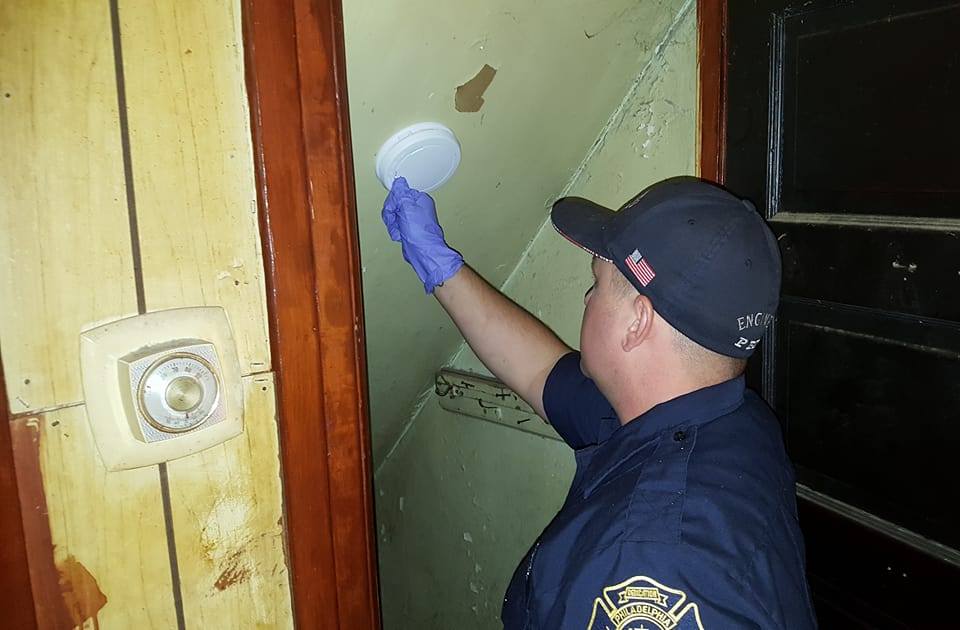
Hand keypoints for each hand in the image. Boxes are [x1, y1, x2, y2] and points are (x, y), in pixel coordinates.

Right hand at [381, 177, 463, 293]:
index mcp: (420, 199)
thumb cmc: (420, 233)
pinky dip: (395, 230)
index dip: (393, 203)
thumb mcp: (408, 209)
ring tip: (399, 230)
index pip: (399, 193)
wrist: (423, 252)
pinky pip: (396, 225)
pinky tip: (400, 235)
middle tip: (396, 222)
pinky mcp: (408, 228)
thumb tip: (399, 182)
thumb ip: (402, 194)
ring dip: (393, 224)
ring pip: (393, 215)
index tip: (393, 211)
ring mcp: (412, 219)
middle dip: (392, 214)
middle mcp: (417, 208)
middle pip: (395, 204)